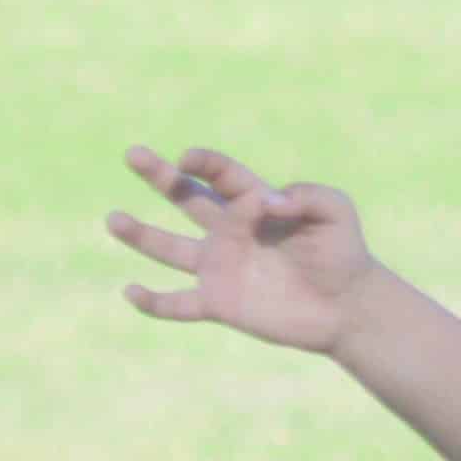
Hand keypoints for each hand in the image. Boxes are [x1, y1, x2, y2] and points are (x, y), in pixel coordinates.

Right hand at [108, 145, 376, 355]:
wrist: (346, 307)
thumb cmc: (343, 252)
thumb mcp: (334, 210)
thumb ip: (304, 195)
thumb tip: (265, 201)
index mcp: (253, 202)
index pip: (220, 175)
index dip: (203, 164)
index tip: (188, 159)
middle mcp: (229, 231)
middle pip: (184, 198)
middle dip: (159, 175)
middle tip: (133, 153)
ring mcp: (219, 267)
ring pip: (168, 249)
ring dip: (140, 235)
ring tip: (113, 218)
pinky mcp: (219, 304)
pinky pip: (177, 304)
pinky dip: (153, 303)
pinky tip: (131, 292)